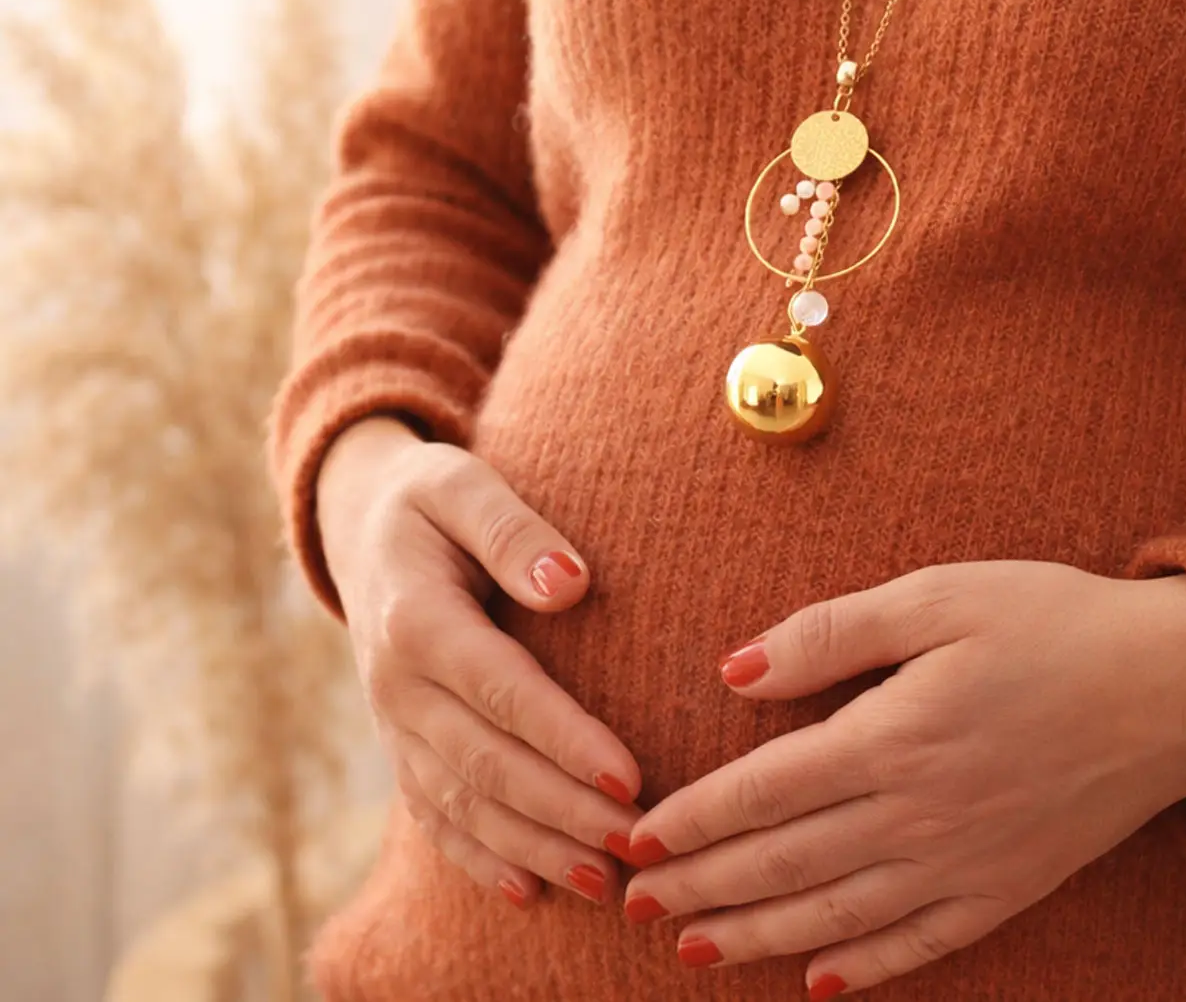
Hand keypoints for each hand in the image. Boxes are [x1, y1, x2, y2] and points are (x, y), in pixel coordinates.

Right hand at [318, 416, 642, 907]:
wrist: (359, 523)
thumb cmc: (428, 497)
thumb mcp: (462, 483)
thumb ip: (512, 530)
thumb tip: (571, 584)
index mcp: (417, 620)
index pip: (502, 691)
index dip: (565, 740)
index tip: (629, 778)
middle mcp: (396, 685)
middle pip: (486, 764)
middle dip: (562, 812)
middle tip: (637, 844)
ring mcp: (393, 723)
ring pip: (463, 803)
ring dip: (533, 848)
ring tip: (603, 882)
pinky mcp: (400, 744)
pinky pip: (432, 814)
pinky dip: (477, 858)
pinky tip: (527, 891)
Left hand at [622, 561, 1185, 994]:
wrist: (1176, 685)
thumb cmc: (1052, 621)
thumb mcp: (939, 596)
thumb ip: (834, 632)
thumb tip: (734, 669)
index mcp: (894, 736)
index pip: (764, 791)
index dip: (693, 820)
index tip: (635, 840)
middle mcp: (919, 814)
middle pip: (785, 864)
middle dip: (703, 887)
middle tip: (633, 907)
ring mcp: (965, 863)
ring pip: (837, 917)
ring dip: (756, 936)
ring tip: (695, 949)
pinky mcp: (1007, 888)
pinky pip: (921, 944)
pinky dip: (862, 968)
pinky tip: (819, 984)